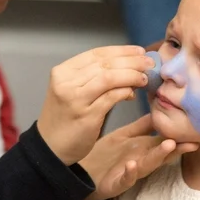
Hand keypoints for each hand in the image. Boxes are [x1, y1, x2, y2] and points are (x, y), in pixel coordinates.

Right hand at [37, 45, 153, 164]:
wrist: (50, 148)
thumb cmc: (65, 118)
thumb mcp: (73, 91)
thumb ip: (94, 78)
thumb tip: (127, 66)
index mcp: (62, 72)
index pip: (96, 54)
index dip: (121, 51)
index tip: (139, 51)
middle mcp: (66, 82)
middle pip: (105, 64)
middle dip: (131, 61)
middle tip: (149, 63)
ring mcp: (75, 99)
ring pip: (109, 77)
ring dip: (131, 75)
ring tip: (145, 78)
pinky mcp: (86, 115)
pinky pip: (112, 97)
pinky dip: (125, 92)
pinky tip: (133, 93)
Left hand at [78, 115, 198, 199]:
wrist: (85, 172)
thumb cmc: (107, 154)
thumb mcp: (126, 135)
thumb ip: (143, 125)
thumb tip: (160, 110)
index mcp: (145, 149)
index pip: (165, 141)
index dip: (179, 136)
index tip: (195, 129)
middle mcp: (142, 160)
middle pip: (162, 154)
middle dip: (176, 148)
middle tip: (190, 141)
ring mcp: (132, 173)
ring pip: (148, 165)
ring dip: (158, 156)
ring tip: (168, 146)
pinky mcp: (118, 182)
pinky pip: (126, 178)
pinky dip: (130, 173)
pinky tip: (132, 165)